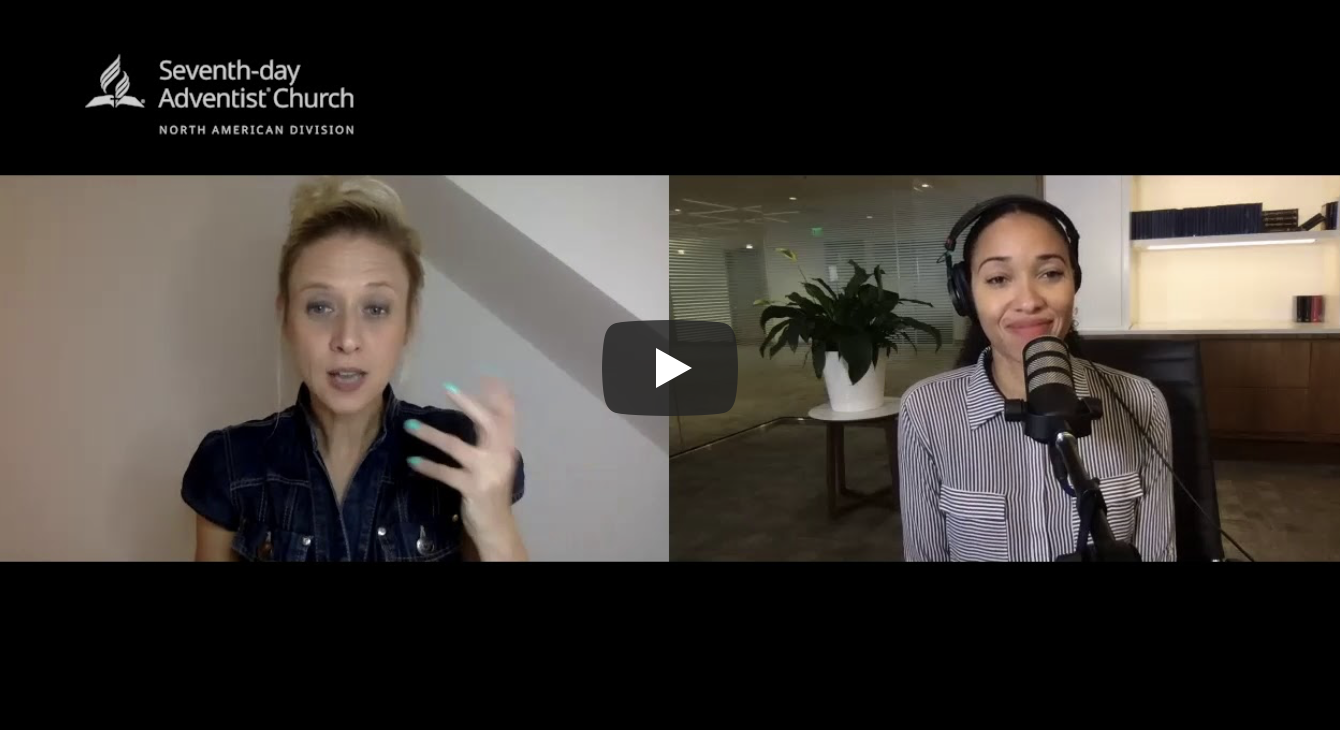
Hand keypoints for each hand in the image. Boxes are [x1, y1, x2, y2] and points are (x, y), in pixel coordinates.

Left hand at [405, 377, 525, 559]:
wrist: (496, 527)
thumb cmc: (491, 491)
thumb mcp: (496, 464)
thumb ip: (490, 441)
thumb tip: (478, 411)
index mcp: (508, 448)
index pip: (507, 417)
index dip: (500, 397)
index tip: (489, 377)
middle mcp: (501, 457)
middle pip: (488, 424)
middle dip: (469, 404)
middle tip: (449, 389)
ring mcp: (487, 473)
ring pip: (457, 446)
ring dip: (431, 435)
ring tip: (409, 426)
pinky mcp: (473, 489)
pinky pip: (446, 473)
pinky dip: (428, 466)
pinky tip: (412, 461)